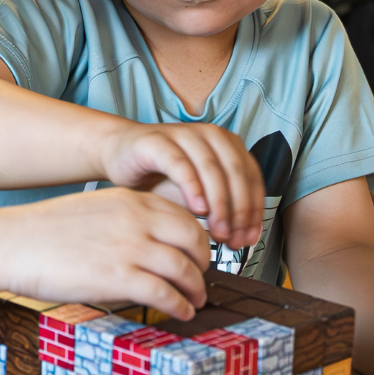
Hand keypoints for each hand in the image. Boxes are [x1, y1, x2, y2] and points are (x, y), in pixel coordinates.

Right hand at [0, 187, 209, 319]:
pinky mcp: (119, 278)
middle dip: (203, 262)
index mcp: (130, 201)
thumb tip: (146, 243)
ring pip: (185, 269)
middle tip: (200, 278)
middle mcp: (137, 220)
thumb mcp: (93, 211)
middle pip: (195, 239)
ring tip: (195, 301)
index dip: (197, 239)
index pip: (184, 215)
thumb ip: (123, 221)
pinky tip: (180, 312)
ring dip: (196, 289)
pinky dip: (180, 305)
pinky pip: (166, 293)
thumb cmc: (42, 232)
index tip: (196, 254)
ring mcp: (130, 248)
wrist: (10, 243)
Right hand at [99, 123, 264, 249]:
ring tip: (218, 232)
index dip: (254, 210)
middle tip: (234, 240)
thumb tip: (242, 238)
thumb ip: (218, 209)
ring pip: (212, 168)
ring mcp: (184, 134)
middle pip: (236, 173)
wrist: (119, 152)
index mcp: (227, 144)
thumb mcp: (195, 193)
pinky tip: (197, 210)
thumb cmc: (158, 175)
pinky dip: (193, 187)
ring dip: (219, 203)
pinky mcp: (158, 141)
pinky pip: (181, 163)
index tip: (250, 239)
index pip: (251, 177)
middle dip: (239, 211)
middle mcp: (210, 134)